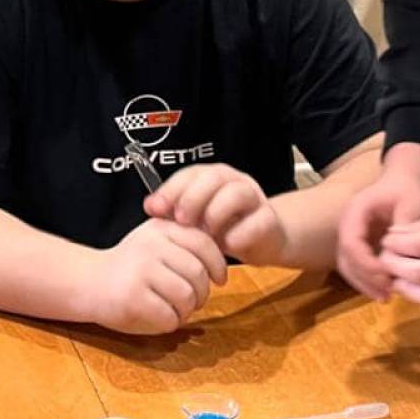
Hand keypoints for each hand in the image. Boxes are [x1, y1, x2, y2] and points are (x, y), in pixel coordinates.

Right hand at [86, 217, 228, 333]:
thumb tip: (221, 261)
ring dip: (186, 310)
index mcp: (160, 229)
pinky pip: (169, 316)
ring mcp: (141, 271)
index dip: (218, 264)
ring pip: (187, 296)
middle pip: (198, 274)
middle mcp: (150, 246)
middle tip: (192, 301)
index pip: (203, 243)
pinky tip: (158, 317)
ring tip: (175, 310)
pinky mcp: (132, 298)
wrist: (87, 282)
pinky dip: (169, 323)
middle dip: (202, 293)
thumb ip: (184, 244)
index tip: (219, 279)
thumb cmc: (128, 267)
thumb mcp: (155, 243)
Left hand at [142, 163, 287, 264]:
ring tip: (206, 234)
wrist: (263, 242)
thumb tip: (149, 205)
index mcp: (213, 178)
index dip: (171, 189)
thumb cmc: (224, 229)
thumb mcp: (196, 221)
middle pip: (214, 176)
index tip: (155, 209)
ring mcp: (255, 198)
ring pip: (237, 193)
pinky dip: (239, 234)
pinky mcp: (270, 220)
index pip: (190, 173)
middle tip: (182, 221)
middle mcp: (235, 182)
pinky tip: (227, 245)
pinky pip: (257, 221)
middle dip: (193, 198)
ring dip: (216, 213)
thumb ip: (174, 211)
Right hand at [335, 149, 419, 298]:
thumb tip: (396, 258)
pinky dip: (368, 280)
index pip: (351, 243)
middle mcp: (347, 225)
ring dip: (364, 283)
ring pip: (348, 266)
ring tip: (386, 297)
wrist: (404, 180)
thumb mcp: (412, 204)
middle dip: (365, 278)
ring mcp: (352, 236)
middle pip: (345, 258)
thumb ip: (405, 229)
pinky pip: (357, 266)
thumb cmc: (408, 189)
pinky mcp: (360, 245)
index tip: (388, 277)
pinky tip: (386, 290)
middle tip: (387, 294)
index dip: (366, 264)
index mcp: (355, 212)